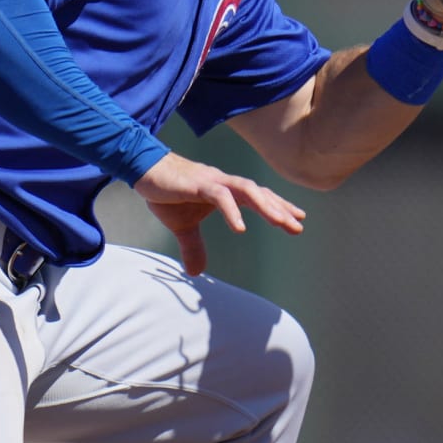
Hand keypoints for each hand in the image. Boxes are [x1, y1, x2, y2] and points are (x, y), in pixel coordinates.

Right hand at [134, 152, 304, 275]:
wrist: (144, 170)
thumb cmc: (166, 193)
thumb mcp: (183, 227)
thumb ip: (194, 247)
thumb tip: (197, 272)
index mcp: (225, 191)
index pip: (258, 198)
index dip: (277, 207)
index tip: (297, 220)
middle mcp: (224, 183)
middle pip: (259, 194)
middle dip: (280, 209)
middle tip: (298, 226)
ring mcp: (213, 182)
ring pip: (246, 190)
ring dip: (265, 206)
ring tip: (281, 222)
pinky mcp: (198, 184)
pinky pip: (220, 196)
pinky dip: (232, 211)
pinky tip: (240, 228)